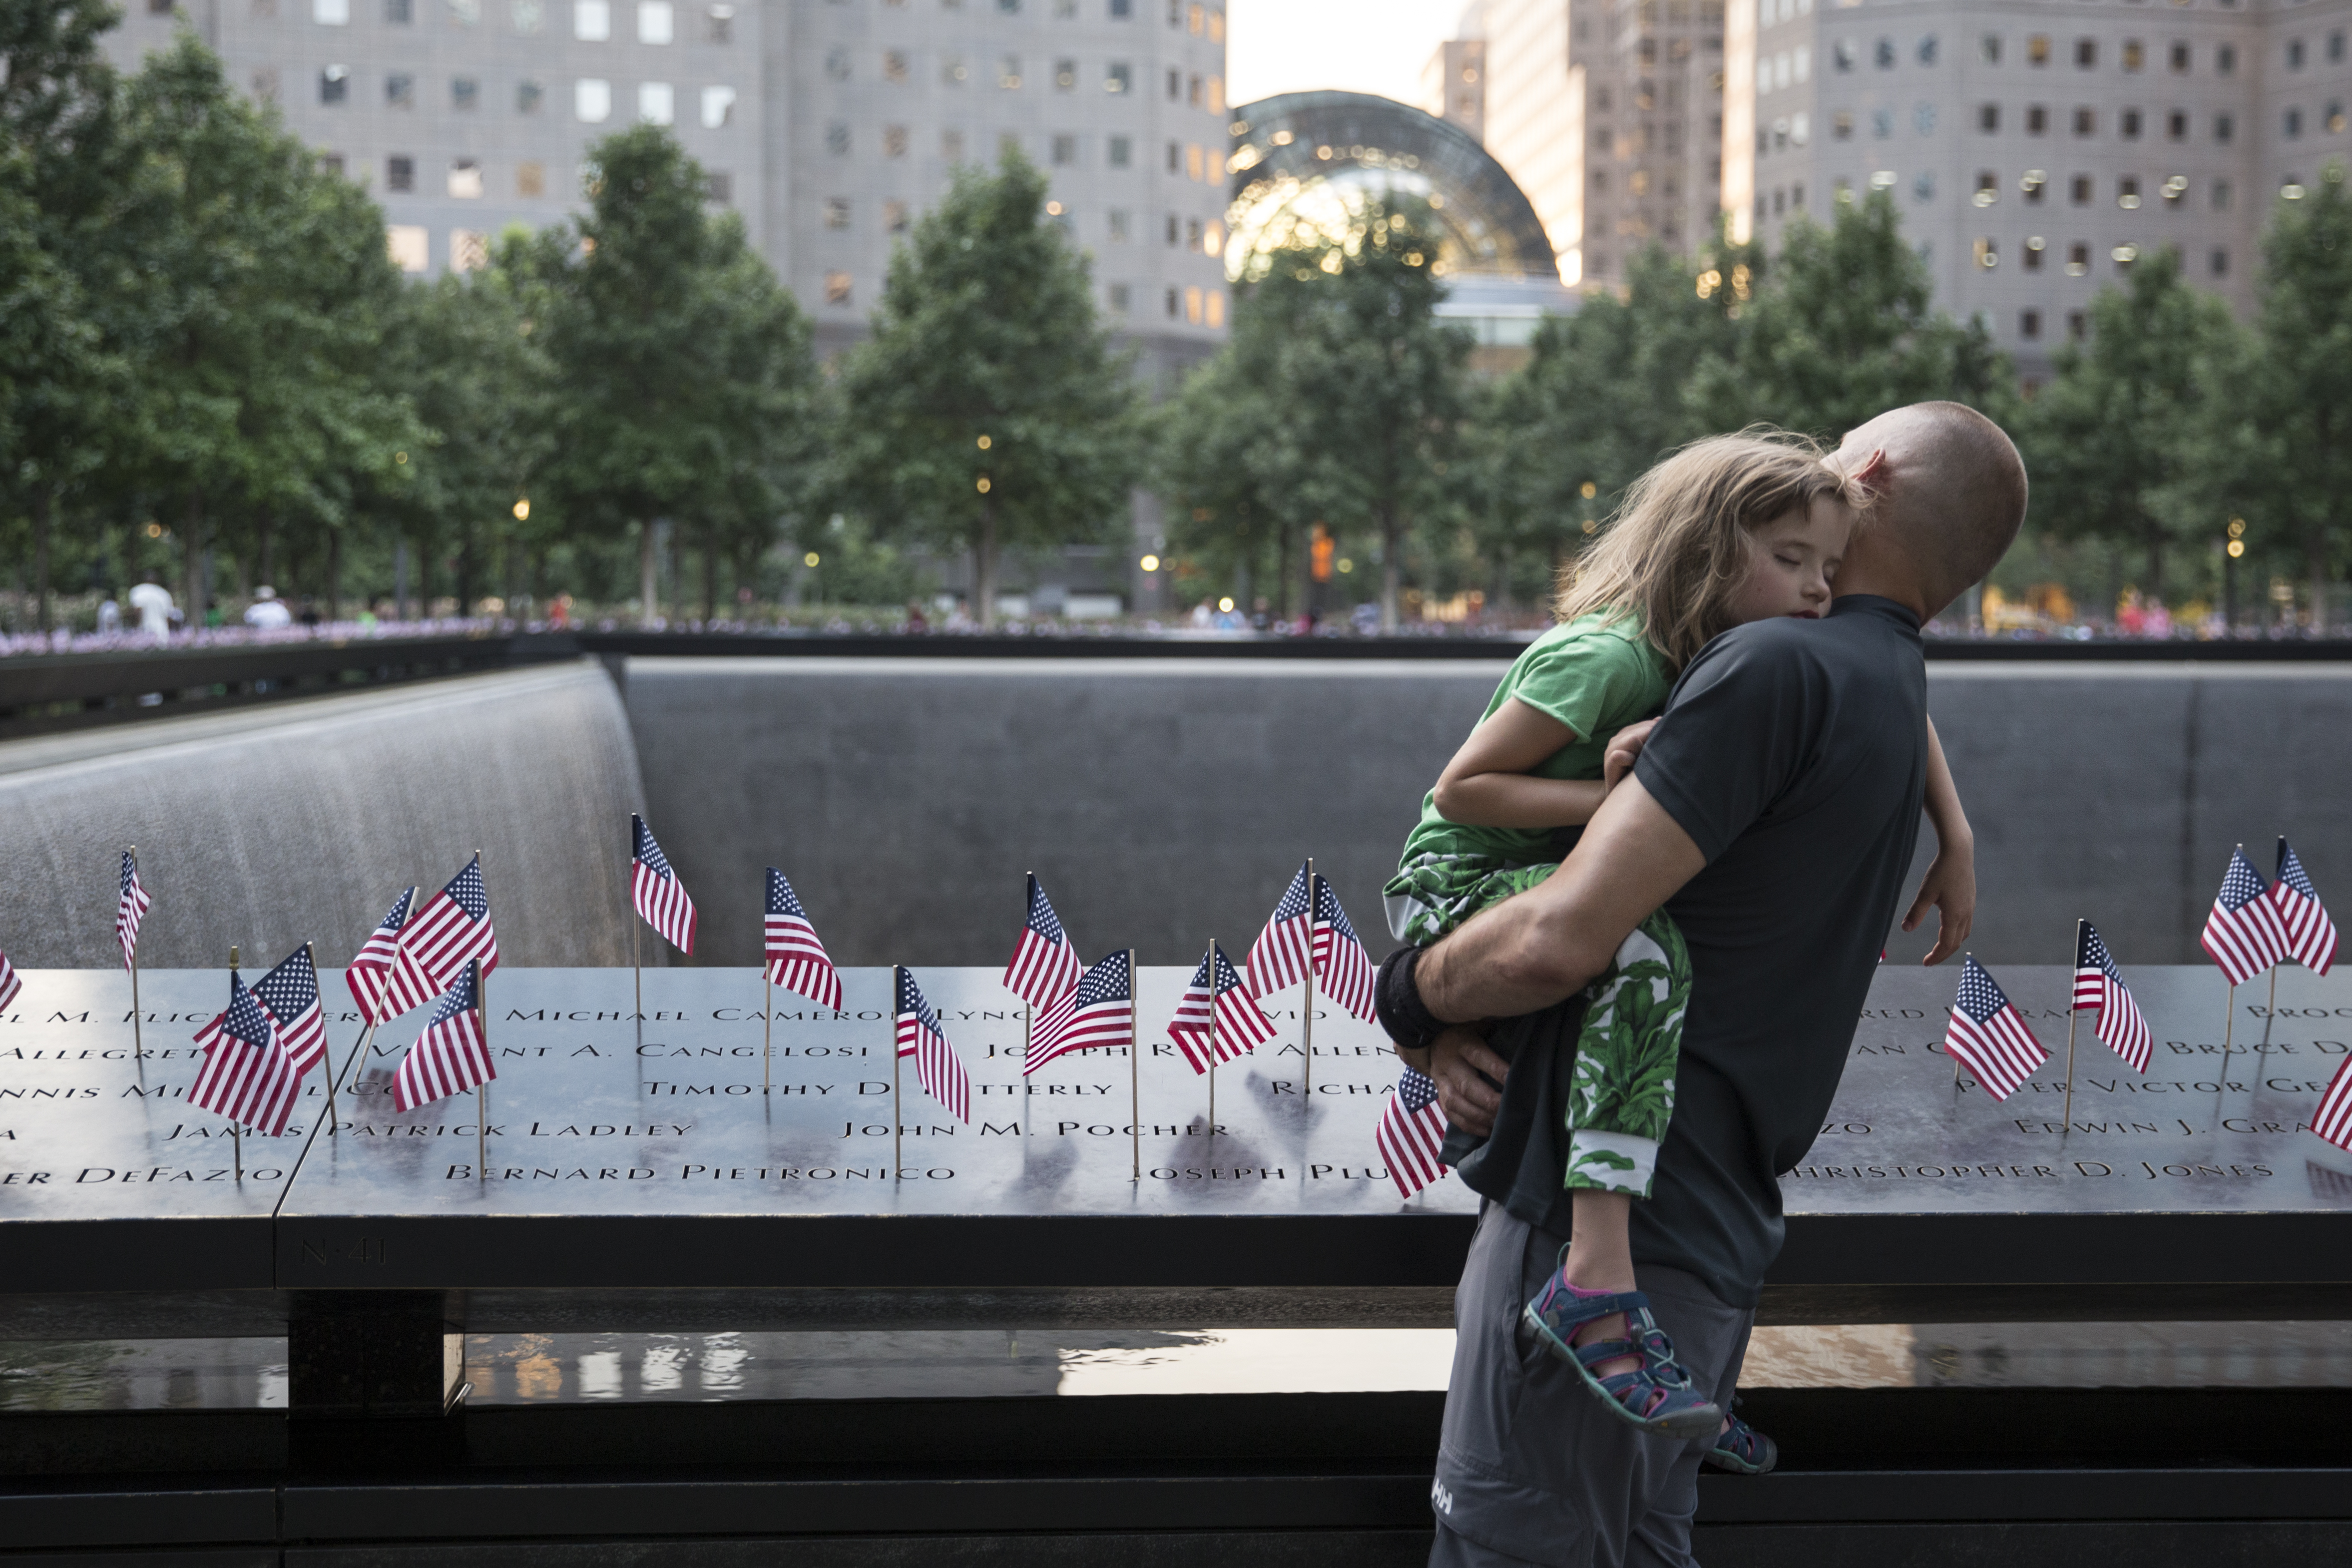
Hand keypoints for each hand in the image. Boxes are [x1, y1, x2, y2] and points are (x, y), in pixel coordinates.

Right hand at [1429, 1025, 1509, 1137]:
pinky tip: (1487, 1130)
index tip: (1515, 1079)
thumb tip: (1520, 1021)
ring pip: (1455, 1103)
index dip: (1497, 1069)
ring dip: (1479, 1116)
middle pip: (1467, 1086)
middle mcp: (1448, 1063)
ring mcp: (1440, 1081)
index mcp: (1461, 1042)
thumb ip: (1496, 1026)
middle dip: (1489, 1101)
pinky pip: (1450, 1114)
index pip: (1478, 1056)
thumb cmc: (1467, 1030)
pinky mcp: (1439, 1095)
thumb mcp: (1479, 1022)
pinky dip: (1469, 1125)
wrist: (1434, 1038)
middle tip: (1509, 1108)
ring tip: (1499, 1123)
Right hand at [1602, 719, 1658, 794]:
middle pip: (1642, 730)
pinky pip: (1620, 755)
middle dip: (1649, 743)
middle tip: (1648, 759)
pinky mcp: (1607, 762)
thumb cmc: (1637, 773)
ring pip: (1631, 739)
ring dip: (1640, 752)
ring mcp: (1610, 749)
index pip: (1646, 725)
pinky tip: (1631, 768)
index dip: (1655, 735)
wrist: (1622, 794)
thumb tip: (1659, 719)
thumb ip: (1651, 735)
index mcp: (1627, 733)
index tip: (1658, 749)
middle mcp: (1617, 738)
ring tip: (1639, 763)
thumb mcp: (1646, 752)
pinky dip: (1629, 761)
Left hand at [1901, 840, 1975, 964]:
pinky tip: (1948, 928)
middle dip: (1942, 953)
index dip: (1936, 956)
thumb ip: (1916, 912)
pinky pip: (1966, 924)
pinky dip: (1957, 932)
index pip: (1947, 944)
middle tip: (1929, 960)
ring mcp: (1970, 907)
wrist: (1959, 853)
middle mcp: (1965, 914)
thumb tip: (1905, 929)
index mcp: (1954, 915)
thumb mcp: (1925, 893)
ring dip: (1951, 944)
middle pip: (1956, 943)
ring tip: (1939, 948)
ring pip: (1963, 934)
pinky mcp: (1970, 901)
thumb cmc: (1941, 871)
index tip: (1925, 963)